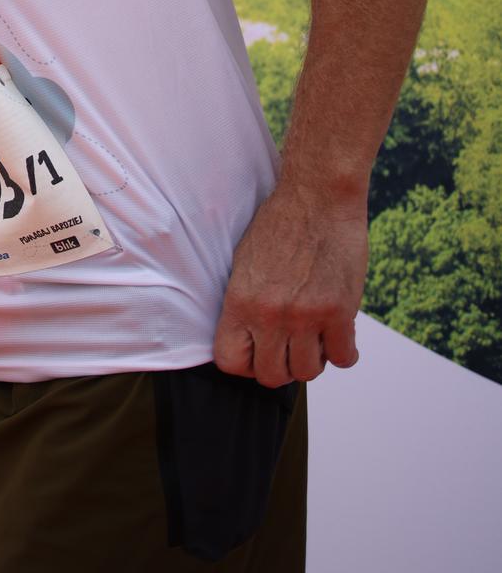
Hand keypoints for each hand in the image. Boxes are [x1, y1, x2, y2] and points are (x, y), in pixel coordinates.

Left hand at [213, 182, 368, 386]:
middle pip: (272, 376)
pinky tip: (338, 335)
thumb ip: (247, 302)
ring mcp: (306, 316)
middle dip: (281, 366)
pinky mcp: (339, 311)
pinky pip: (342, 358)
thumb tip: (252, 335)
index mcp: (240, 301)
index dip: (246, 363)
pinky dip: (342, 352)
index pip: (231, 362)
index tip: (258, 353)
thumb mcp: (245, 262)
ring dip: (312, 359)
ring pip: (308, 372)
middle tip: (290, 347)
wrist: (317, 196)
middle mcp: (270, 315)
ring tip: (314, 339)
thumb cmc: (281, 223)